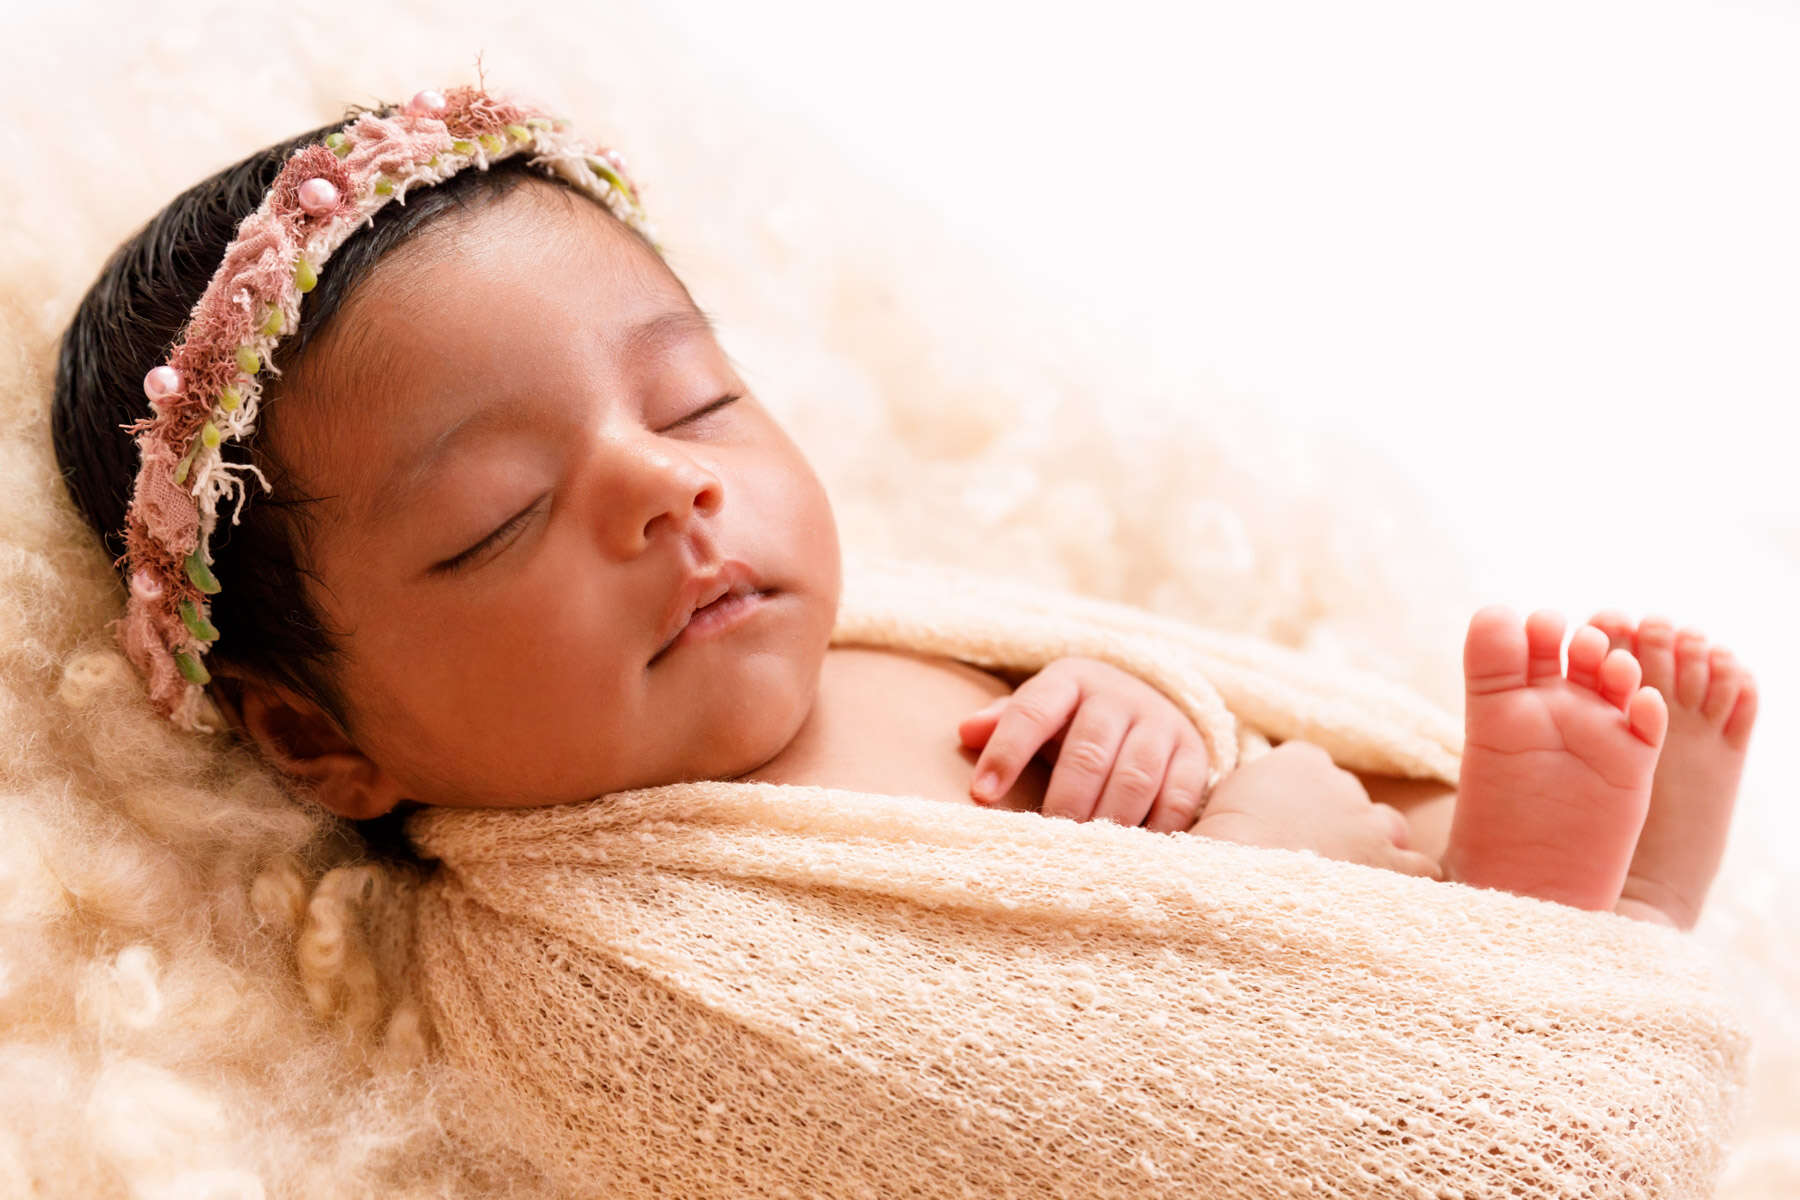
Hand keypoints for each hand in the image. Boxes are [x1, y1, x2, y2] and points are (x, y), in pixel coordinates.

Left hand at [957, 656, 1211, 832]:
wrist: (1152, 698)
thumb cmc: (1076, 718)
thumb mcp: (1042, 710)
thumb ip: (1004, 722)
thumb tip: (966, 731)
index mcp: (1070, 681)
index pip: (1032, 712)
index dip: (1006, 753)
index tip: (981, 795)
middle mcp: (1118, 697)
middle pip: (1088, 752)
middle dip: (1063, 802)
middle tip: (1044, 842)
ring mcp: (1161, 723)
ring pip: (1135, 777)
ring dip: (1107, 821)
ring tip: (1084, 857)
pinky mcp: (1194, 754)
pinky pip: (1177, 797)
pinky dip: (1153, 830)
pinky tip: (1129, 856)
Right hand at [1193, 740, 1441, 878]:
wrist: (1243, 888)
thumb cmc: (1221, 849)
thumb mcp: (1222, 803)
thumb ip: (1248, 796)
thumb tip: (1243, 812)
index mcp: (1300, 761)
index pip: (1312, 767)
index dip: (1303, 798)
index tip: (1289, 822)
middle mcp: (1344, 785)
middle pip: (1353, 799)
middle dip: (1342, 825)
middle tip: (1317, 858)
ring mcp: (1373, 824)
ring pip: (1391, 829)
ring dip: (1377, 849)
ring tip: (1354, 881)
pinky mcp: (1395, 865)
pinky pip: (1421, 868)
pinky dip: (1408, 881)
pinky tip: (1386, 900)